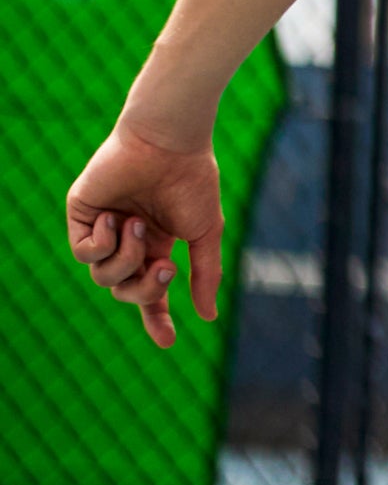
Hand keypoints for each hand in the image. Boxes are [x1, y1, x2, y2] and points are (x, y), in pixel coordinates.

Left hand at [67, 121, 225, 350]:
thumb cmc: (192, 181)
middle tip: (164, 268)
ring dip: (125, 259)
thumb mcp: (205, 234)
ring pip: (102, 275)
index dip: (158, 317)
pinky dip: (101, 243)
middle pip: (124, 289)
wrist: (168, 143)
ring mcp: (103, 228)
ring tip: (139, 226)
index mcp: (157, 243)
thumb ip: (205, 275)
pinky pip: (83, 253)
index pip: (150, 292)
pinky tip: (116, 219)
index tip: (169, 342)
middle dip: (144, 289)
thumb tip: (209, 318)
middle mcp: (128, 239)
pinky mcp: (81, 215)